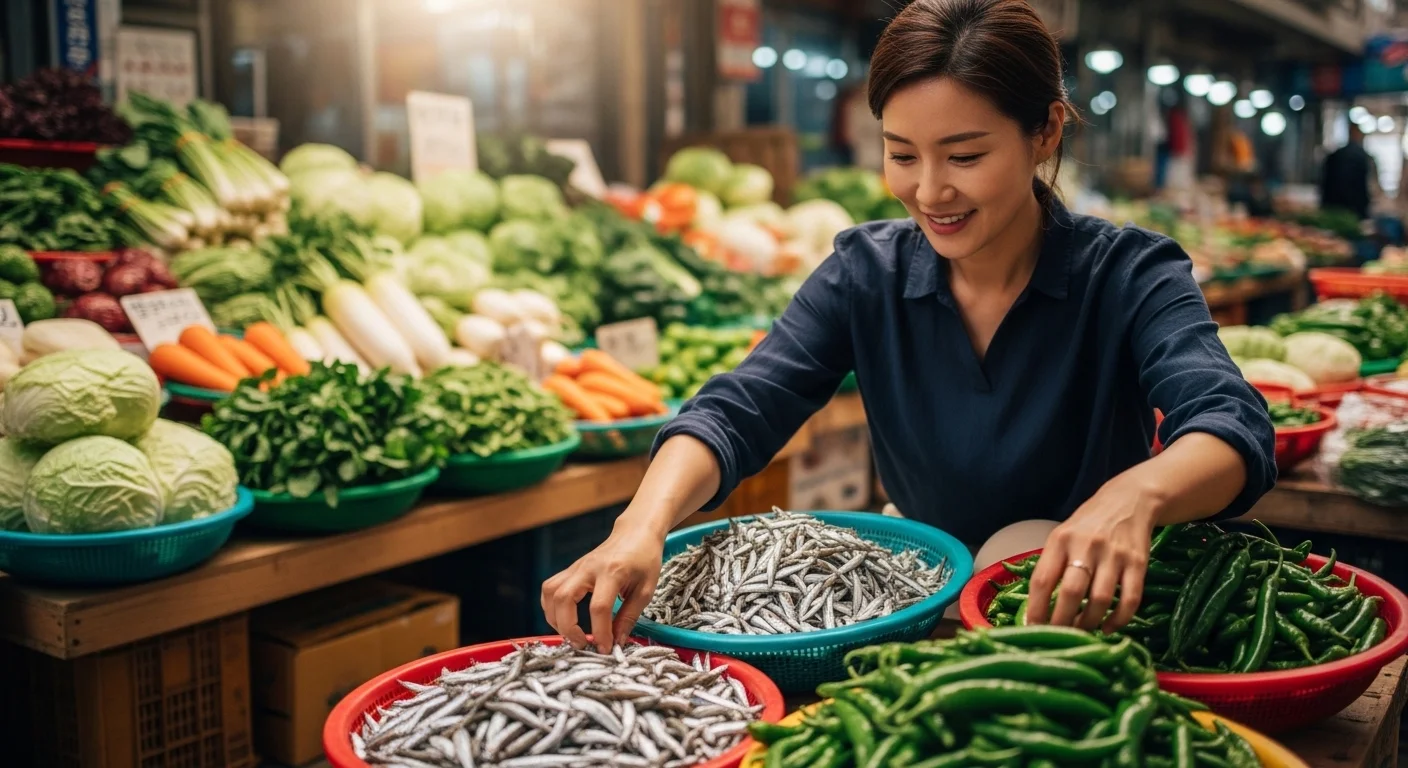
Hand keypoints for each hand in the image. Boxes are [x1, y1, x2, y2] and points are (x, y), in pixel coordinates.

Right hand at [540, 521, 663, 652]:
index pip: (599, 607)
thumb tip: (617, 642)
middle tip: (583, 644)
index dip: (600, 632)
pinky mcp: (571, 569)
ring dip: (555, 618)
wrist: (635, 533)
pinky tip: (563, 618)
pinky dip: (551, 607)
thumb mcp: (645, 590)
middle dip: (569, 628)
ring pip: (551, 592)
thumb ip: (629, 617)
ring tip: (571, 634)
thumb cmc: (644, 560)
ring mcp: (576, 567)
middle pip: (564, 598)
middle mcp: (589, 568)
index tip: (606, 648)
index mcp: (612, 572)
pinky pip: (550, 588)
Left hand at [1026, 472, 1160, 631]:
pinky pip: (1130, 599)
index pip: (1042, 580)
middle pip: (1071, 592)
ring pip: (1099, 600)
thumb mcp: (1062, 535)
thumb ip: (1052, 565)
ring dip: (1089, 622)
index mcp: (1060, 540)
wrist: (1130, 501)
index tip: (1033, 628)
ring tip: (1082, 632)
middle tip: (1059, 637)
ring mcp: (1114, 555)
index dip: (1036, 608)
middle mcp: (1086, 547)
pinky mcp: (1138, 563)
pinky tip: (1108, 627)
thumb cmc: (1088, 524)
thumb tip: (1037, 608)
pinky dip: (1119, 620)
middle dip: (1061, 621)